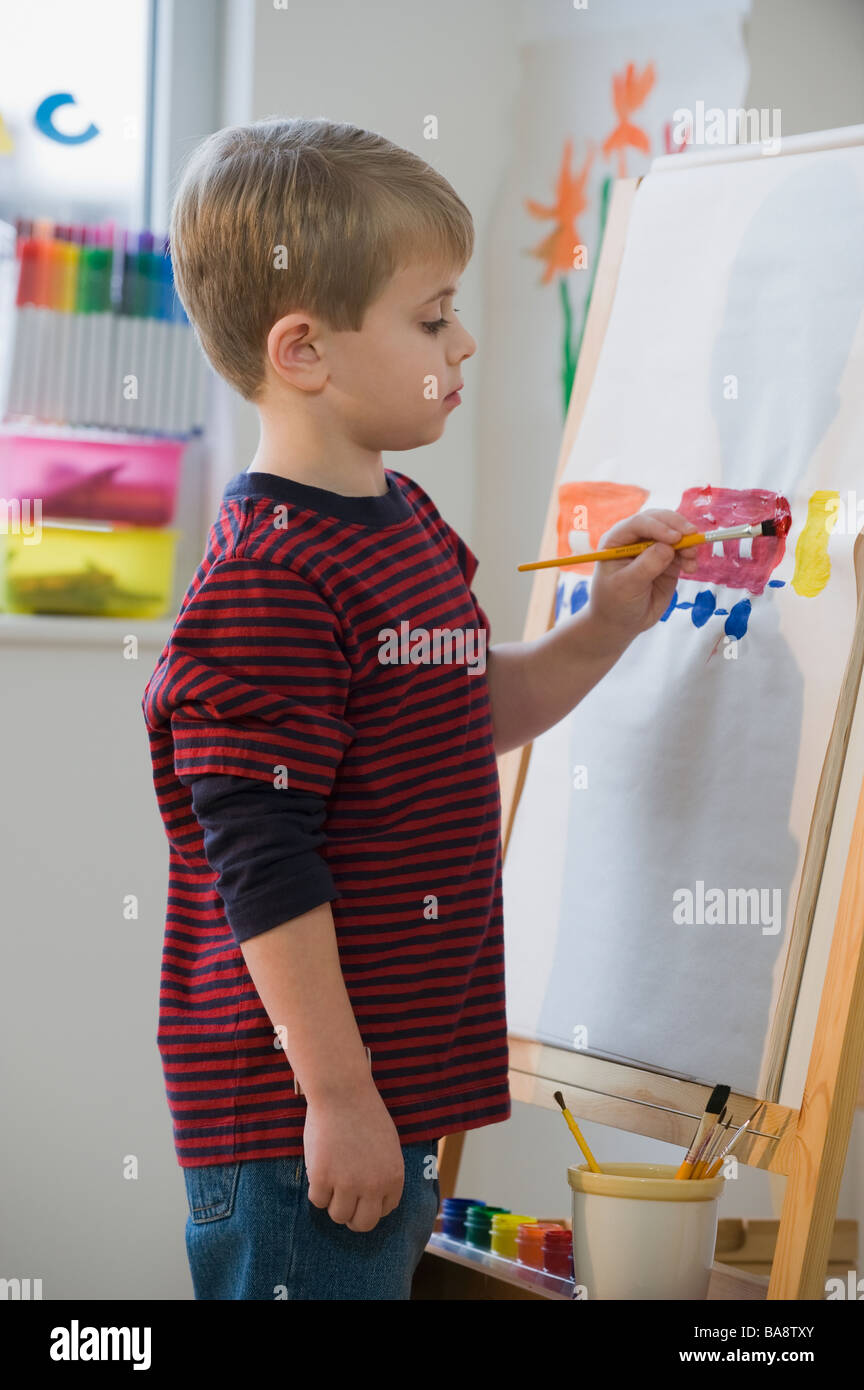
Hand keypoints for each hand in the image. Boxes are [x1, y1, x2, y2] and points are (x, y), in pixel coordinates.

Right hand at [303, 1081, 404, 1230]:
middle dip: (352, 1216)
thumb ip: (382, 1173)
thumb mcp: (387, 1146)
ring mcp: (348, 1184)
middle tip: (343, 1201)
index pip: (384, 1210)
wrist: (342, 1092)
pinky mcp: (323, 1179)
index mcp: (394, 1178)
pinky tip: (319, 1168)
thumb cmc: (364, 1114)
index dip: (370, 1203)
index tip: (360, 1193)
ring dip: (333, 1201)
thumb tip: (372, 1199)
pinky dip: (316, 1189)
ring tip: (331, 1178)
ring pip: (338, 1216)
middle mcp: (374, 1186)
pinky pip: (318, 1201)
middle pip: (363, 1224)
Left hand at [587, 508, 700, 640]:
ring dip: (687, 542)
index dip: (658, 526)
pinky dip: (690, 556)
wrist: (621, 622)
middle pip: (660, 521)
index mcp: (618, 539)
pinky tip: (691, 567)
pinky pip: (683, 551)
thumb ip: (646, 565)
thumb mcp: (626, 585)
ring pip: (675, 534)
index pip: (639, 523)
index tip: (675, 538)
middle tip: (693, 537)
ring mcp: (653, 548)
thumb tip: (668, 547)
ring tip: (691, 559)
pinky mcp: (668, 560)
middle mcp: (636, 538)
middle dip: (677, 527)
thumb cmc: (615, 602)